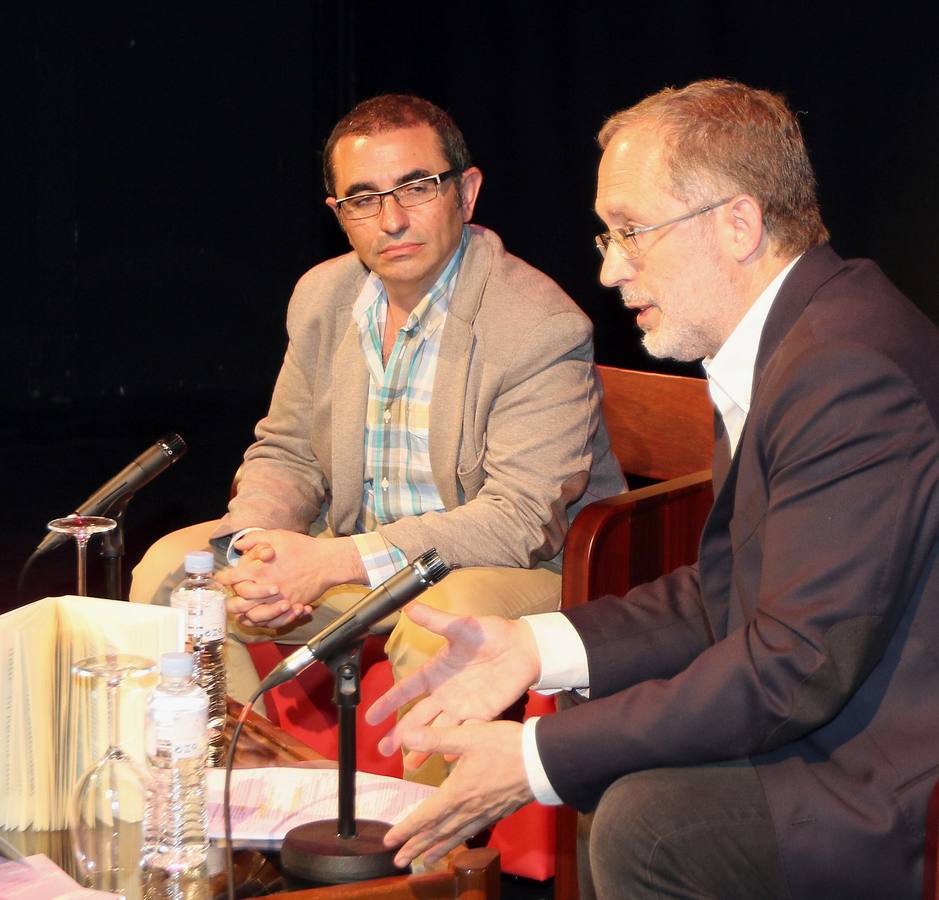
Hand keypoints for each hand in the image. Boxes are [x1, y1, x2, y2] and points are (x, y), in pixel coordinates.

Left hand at [217, 530, 366, 627]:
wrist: (327, 562)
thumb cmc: (303, 548)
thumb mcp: (277, 536)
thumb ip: (254, 539)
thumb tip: (238, 546)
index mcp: (259, 570)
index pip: (232, 578)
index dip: (223, 578)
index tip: (220, 578)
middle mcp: (266, 589)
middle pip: (238, 604)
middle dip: (230, 603)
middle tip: (228, 601)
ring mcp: (279, 601)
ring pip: (254, 617)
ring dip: (245, 616)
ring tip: (242, 613)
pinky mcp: (291, 608)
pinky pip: (273, 622)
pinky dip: (265, 622)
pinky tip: (260, 619)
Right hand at [365, 603, 540, 766]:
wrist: (522, 646)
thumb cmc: (490, 633)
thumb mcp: (460, 625)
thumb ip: (434, 620)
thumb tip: (409, 606)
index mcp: (435, 672)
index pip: (406, 690)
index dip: (388, 703)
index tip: (371, 718)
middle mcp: (445, 693)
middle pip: (418, 717)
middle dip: (400, 733)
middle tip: (383, 750)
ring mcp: (462, 706)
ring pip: (438, 730)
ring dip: (424, 746)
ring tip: (410, 765)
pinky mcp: (483, 714)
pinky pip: (467, 733)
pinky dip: (456, 745)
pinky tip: (445, 757)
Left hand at [385, 721, 532, 866]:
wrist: (543, 761)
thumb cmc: (507, 747)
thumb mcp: (469, 736)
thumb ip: (437, 738)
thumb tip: (407, 736)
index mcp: (458, 792)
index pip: (426, 815)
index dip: (406, 828)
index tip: (389, 841)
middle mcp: (469, 808)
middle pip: (438, 833)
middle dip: (416, 847)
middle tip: (399, 860)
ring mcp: (485, 813)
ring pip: (456, 836)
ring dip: (436, 848)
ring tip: (423, 860)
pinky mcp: (498, 812)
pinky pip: (472, 832)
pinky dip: (459, 841)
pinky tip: (458, 841)